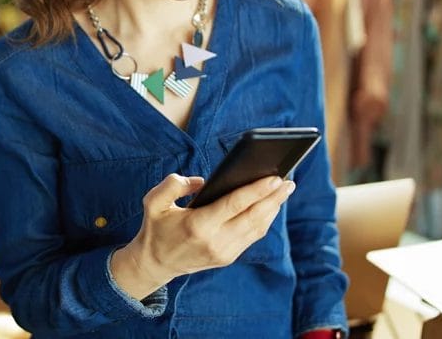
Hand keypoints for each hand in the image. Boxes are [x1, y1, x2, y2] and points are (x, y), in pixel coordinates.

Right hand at [110, 173, 294, 299]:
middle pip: (253, 217)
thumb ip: (174, 184)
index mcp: (198, 226)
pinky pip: (252, 236)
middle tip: (288, 180)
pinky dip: (264, 220)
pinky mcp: (228, 257)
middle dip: (273, 198)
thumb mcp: (153, 202)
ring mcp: (224, 252)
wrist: (154, 263)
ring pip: (257, 228)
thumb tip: (202, 181)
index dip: (257, 190)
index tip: (275, 177)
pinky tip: (270, 206)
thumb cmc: (156, 228)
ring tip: (283, 190)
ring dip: (272, 209)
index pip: (235, 204)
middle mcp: (215, 241)